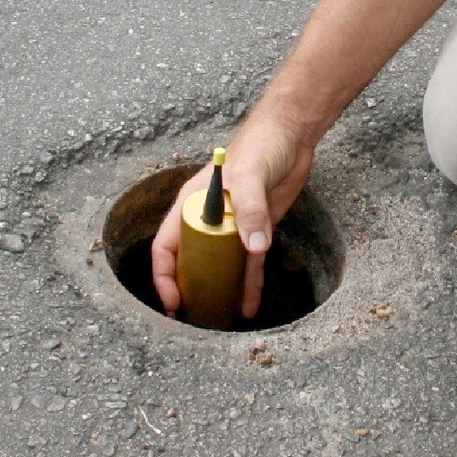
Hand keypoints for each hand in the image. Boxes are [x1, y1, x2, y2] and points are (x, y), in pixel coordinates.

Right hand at [151, 109, 312, 320]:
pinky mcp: (256, 230)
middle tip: (194, 318)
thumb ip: (250, 208)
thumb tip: (255, 248)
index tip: (173, 300)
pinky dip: (248, 284)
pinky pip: (249, 264)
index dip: (165, 275)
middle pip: (190, 262)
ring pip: (220, 267)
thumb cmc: (261, 145)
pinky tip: (249, 305)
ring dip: (219, 291)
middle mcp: (208, 219)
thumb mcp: (250, 175)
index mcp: (192, 204)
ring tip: (218, 320)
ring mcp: (232, 226)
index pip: (166, 246)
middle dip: (190, 290)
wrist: (291, 136)